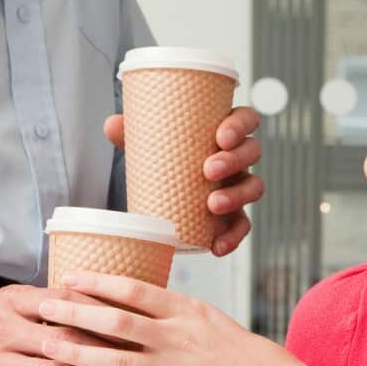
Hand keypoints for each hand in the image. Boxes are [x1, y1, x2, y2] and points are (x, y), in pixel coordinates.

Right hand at [0, 284, 132, 365]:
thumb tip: (99, 303)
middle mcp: (0, 328)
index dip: (104, 313)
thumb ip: (43, 307)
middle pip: (65, 336)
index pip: (66, 301)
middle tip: (141, 358)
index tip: (135, 322)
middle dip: (107, 349)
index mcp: (10, 302)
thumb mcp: (2, 309)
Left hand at [36, 271, 327, 365]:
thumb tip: (136, 300)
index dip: (97, 282)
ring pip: (115, 359)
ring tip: (48, 345)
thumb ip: (173, 312)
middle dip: (75, 312)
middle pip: (115, 320)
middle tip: (45, 306)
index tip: (69, 278)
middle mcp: (176, 336)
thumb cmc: (240, 352)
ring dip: (78, 352)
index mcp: (185, 310)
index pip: (133, 289)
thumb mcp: (209, 318)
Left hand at [104, 106, 264, 256]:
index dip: (241, 125)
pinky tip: (218, 245)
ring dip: (238, 195)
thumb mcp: (148, 143)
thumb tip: (112, 124)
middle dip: (234, 160)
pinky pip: (243, 225)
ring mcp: (237, 186)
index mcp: (223, 132)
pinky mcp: (233, 215)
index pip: (246, 119)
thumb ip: (131, 132)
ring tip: (212, 205)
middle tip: (208, 170)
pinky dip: (234, 236)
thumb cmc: (164, 158)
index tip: (221, 136)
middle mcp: (237, 158)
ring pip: (254, 187)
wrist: (163, 192)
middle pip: (252, 152)